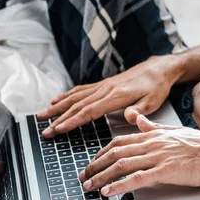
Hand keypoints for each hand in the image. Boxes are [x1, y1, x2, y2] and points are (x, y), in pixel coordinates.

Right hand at [37, 55, 183, 137]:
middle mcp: (105, 89)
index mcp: (116, 96)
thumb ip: (139, 111)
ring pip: (74, 97)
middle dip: (58, 119)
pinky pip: (80, 90)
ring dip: (57, 107)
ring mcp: (102, 86)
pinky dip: (65, 96)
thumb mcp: (153, 102)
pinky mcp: (102, 84)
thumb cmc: (156, 87)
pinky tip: (56, 101)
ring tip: (42, 115)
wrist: (158, 68)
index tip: (59, 129)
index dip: (73, 121)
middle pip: (77, 106)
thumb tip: (128, 116)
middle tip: (44, 130)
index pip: (89, 111)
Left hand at [79, 115, 199, 195]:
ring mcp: (159, 156)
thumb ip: (153, 126)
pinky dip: (120, 186)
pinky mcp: (167, 171)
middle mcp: (153, 143)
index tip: (92, 163)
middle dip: (95, 167)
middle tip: (83, 178)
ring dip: (102, 177)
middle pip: (115, 153)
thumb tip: (136, 118)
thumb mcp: (174, 132)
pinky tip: (109, 193)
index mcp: (154, 134)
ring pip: (122, 165)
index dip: (101, 153)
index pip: (119, 142)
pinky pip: (137, 178)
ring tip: (90, 187)